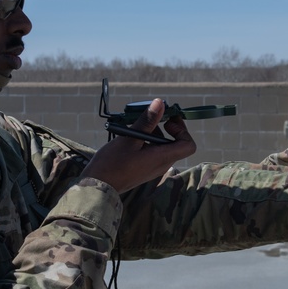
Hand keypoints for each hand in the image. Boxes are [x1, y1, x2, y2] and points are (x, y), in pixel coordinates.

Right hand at [81, 99, 196, 193]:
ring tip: (138, 126)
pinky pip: (154, 152)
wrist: (99, 185)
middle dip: (166, 128)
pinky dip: (147, 141)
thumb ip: (147, 121)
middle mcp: (162, 164)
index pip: (188, 145)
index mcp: (162, 158)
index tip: (167, 121)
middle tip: (152, 118)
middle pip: (176, 144)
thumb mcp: (131, 138)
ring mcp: (153, 168)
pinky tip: (132, 137)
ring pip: (163, 147)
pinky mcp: (145, 168)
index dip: (182, 130)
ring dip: (155, 133)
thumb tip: (160, 103)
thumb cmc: (113, 163)